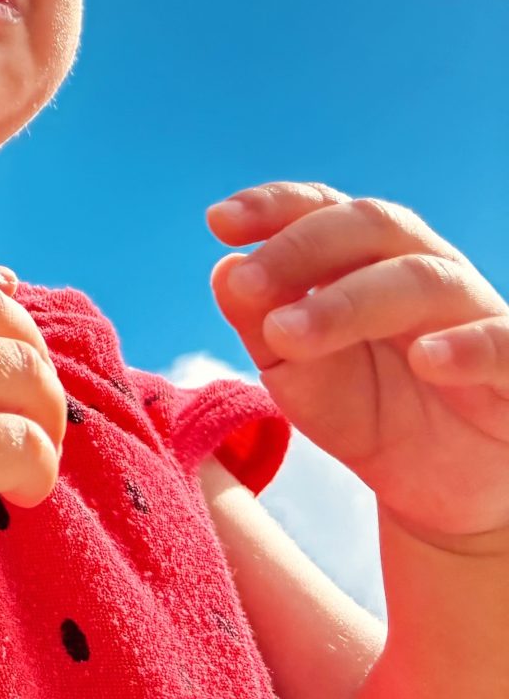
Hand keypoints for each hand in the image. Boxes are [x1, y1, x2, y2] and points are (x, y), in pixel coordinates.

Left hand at [208, 182, 508, 553]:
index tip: (218, 222)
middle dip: (302, 249)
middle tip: (247, 285)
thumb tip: (225, 270)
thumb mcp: (300, 377)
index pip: (325, 210)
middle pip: (373, 227)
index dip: (276, 206)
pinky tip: (427, 360)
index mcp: (368, 260)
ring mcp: (475, 314)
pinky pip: (503, 343)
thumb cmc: (370, 412)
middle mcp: (425, 271)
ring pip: (425, 280)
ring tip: (292, 333)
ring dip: (353, 300)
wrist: (442, 491)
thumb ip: (262, 327)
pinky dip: (468, 346)